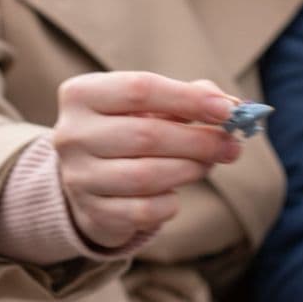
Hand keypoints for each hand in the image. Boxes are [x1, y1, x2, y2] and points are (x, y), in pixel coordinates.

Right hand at [53, 72, 240, 248]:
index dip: (189, 99)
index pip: (140, 89)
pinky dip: (170, 202)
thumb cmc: (130, 129)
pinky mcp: (93, 212)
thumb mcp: (152, 105)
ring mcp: (78, 176)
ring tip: (207, 164)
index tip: (227, 110)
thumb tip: (230, 107)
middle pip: (146, 135)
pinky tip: (175, 192)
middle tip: (231, 145)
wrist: (92, 178)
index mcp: (82, 94)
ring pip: (146, 176)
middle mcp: (71, 134)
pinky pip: (145, 210)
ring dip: (190, 169)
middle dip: (199, 141)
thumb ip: (191, 97)